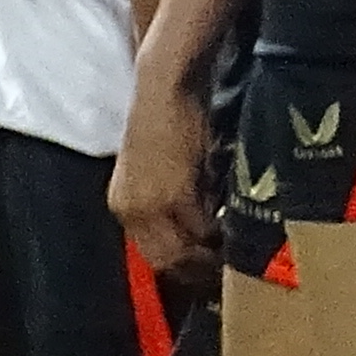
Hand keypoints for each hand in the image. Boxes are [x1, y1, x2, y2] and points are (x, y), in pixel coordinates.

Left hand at [110, 42, 217, 274]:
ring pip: (184, 249)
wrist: (164, 88)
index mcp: (123, 206)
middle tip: (225, 266)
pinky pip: (201, 227)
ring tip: (233, 248)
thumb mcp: (157, 171)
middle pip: (165, 260)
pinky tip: (233, 226)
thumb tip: (198, 227)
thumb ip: (169, 201)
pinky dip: (218, 231)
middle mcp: (130, 211)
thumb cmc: (165, 121)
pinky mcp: (175, 195)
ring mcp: (151, 206)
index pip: (152, 253)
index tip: (207, 266)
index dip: (182, 264)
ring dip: (210, 252)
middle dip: (197, 267)